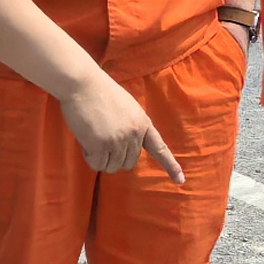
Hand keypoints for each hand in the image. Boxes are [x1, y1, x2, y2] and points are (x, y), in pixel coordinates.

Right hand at [63, 73, 186, 183]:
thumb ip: (133, 127)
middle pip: (129, 163)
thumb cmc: (100, 93)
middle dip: (115, 158)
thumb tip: (129, 150)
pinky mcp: (100, 145)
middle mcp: (134, 134)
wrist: (83, 84)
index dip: (171, 166)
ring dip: (101, 159)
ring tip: (93, 138)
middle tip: (102, 141)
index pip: (160, 148)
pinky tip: (86, 141)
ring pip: (112, 167)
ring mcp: (118, 140)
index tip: (180, 180)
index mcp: (143, 123)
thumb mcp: (127, 108)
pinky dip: (90, 158)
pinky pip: (97, 165)